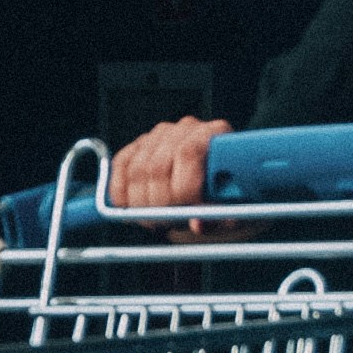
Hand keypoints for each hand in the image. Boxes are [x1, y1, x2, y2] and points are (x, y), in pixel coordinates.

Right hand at [106, 116, 229, 212]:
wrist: (212, 195)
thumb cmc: (227, 203)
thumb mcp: (233, 214)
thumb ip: (219, 220)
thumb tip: (197, 224)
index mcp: (217, 134)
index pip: (188, 153)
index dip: (181, 188)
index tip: (182, 213)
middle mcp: (187, 128)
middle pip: (158, 165)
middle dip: (156, 202)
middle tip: (161, 223)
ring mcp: (161, 134)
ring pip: (136, 169)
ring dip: (139, 202)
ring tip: (152, 220)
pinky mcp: (140, 144)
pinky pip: (120, 165)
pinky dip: (119, 190)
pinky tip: (129, 207)